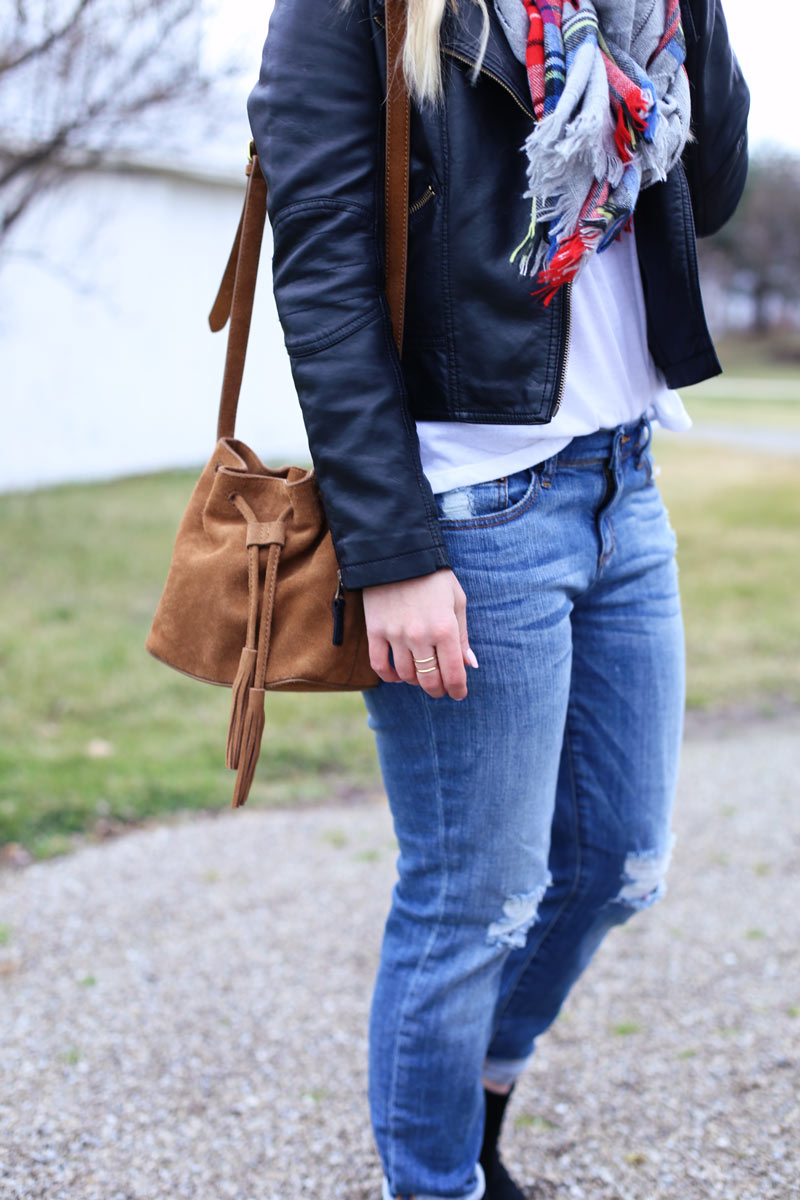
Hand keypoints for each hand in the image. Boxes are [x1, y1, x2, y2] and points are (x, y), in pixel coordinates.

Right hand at [362, 569, 478, 700]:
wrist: (398, 553)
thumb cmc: (434, 576)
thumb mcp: (457, 601)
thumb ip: (463, 636)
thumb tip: (470, 665)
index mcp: (445, 628)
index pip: (453, 673)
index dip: (458, 689)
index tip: (458, 694)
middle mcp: (420, 636)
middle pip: (429, 680)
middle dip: (438, 690)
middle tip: (441, 690)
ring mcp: (395, 635)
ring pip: (406, 675)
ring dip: (416, 681)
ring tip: (422, 675)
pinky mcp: (375, 631)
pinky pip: (380, 666)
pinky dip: (390, 676)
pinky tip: (398, 675)